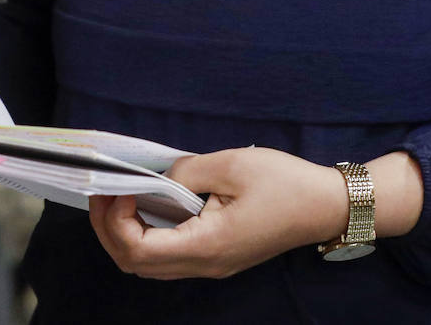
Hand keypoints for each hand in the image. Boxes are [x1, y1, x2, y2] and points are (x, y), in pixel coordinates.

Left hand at [87, 147, 348, 279]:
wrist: (326, 205)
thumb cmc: (285, 183)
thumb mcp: (231, 165)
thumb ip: (186, 172)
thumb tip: (158, 179)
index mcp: (206, 245)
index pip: (137, 249)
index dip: (114, 220)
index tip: (117, 185)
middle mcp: (204, 264)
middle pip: (136, 264)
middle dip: (108, 229)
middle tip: (103, 191)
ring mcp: (212, 265)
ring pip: (150, 265)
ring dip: (125, 234)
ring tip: (119, 196)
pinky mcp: (219, 258)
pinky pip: (169, 257)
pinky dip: (147, 235)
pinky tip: (148, 206)